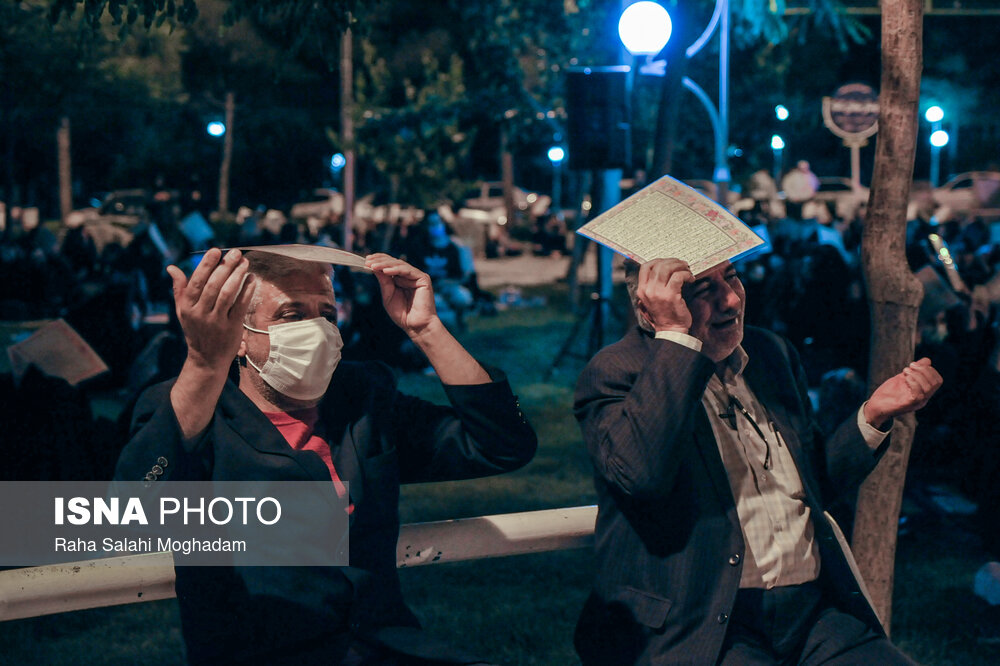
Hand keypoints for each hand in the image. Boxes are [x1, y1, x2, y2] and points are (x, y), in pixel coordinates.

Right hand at [167, 248, 253, 372]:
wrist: (206, 359)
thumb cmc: (195, 330)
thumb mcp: (182, 311)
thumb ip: (179, 288)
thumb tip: (171, 267)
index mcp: (187, 307)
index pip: (196, 281)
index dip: (207, 265)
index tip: (216, 250)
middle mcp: (200, 313)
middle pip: (214, 285)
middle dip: (226, 266)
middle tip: (236, 253)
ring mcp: (216, 321)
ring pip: (228, 293)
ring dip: (238, 275)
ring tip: (245, 262)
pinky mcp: (232, 327)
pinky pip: (240, 305)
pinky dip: (247, 290)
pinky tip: (252, 279)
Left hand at [366, 253, 437, 336]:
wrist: (415, 326)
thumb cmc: (402, 314)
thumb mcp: (388, 295)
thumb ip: (383, 281)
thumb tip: (373, 267)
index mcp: (401, 279)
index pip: (389, 265)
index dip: (378, 261)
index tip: (365, 260)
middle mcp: (409, 276)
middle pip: (394, 263)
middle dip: (380, 260)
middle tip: (367, 261)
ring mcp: (416, 276)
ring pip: (400, 265)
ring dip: (385, 264)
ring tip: (373, 266)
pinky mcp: (423, 279)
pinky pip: (407, 271)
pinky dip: (396, 270)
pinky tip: (385, 271)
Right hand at [636, 258, 694, 332]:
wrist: (671, 330)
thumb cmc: (665, 313)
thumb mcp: (653, 298)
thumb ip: (654, 285)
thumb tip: (665, 267)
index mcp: (642, 290)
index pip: (645, 267)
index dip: (658, 260)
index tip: (668, 262)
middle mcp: (648, 290)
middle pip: (658, 265)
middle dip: (673, 261)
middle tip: (682, 264)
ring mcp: (658, 293)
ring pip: (667, 268)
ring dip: (680, 266)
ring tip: (687, 270)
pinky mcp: (670, 296)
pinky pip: (678, 277)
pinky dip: (686, 274)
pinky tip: (691, 279)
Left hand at [864, 357, 942, 427]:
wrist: (876, 406)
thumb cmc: (889, 392)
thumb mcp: (903, 378)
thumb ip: (915, 370)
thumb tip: (927, 360)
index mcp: (924, 392)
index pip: (938, 380)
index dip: (929, 369)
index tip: (914, 364)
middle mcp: (923, 399)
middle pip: (935, 383)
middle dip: (924, 370)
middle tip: (909, 367)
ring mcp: (916, 403)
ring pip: (928, 388)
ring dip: (917, 375)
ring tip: (905, 371)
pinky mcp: (907, 405)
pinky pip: (918, 395)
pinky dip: (913, 383)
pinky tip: (905, 379)